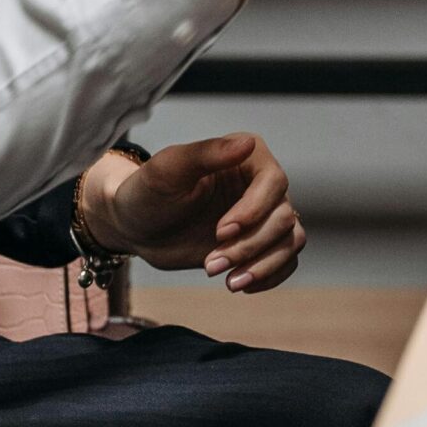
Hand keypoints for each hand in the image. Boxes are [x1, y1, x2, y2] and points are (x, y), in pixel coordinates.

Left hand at [80, 134, 304, 292]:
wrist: (136, 227)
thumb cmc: (147, 192)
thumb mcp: (167, 169)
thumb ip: (205, 153)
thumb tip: (247, 143)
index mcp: (247, 157)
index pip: (274, 182)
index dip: (253, 211)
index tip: (221, 232)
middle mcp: (262, 184)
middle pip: (283, 217)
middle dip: (249, 246)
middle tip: (210, 264)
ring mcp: (264, 215)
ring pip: (290, 240)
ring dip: (263, 265)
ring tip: (228, 282)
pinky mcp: (260, 242)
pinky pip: (286, 260)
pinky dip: (270, 276)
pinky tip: (240, 283)